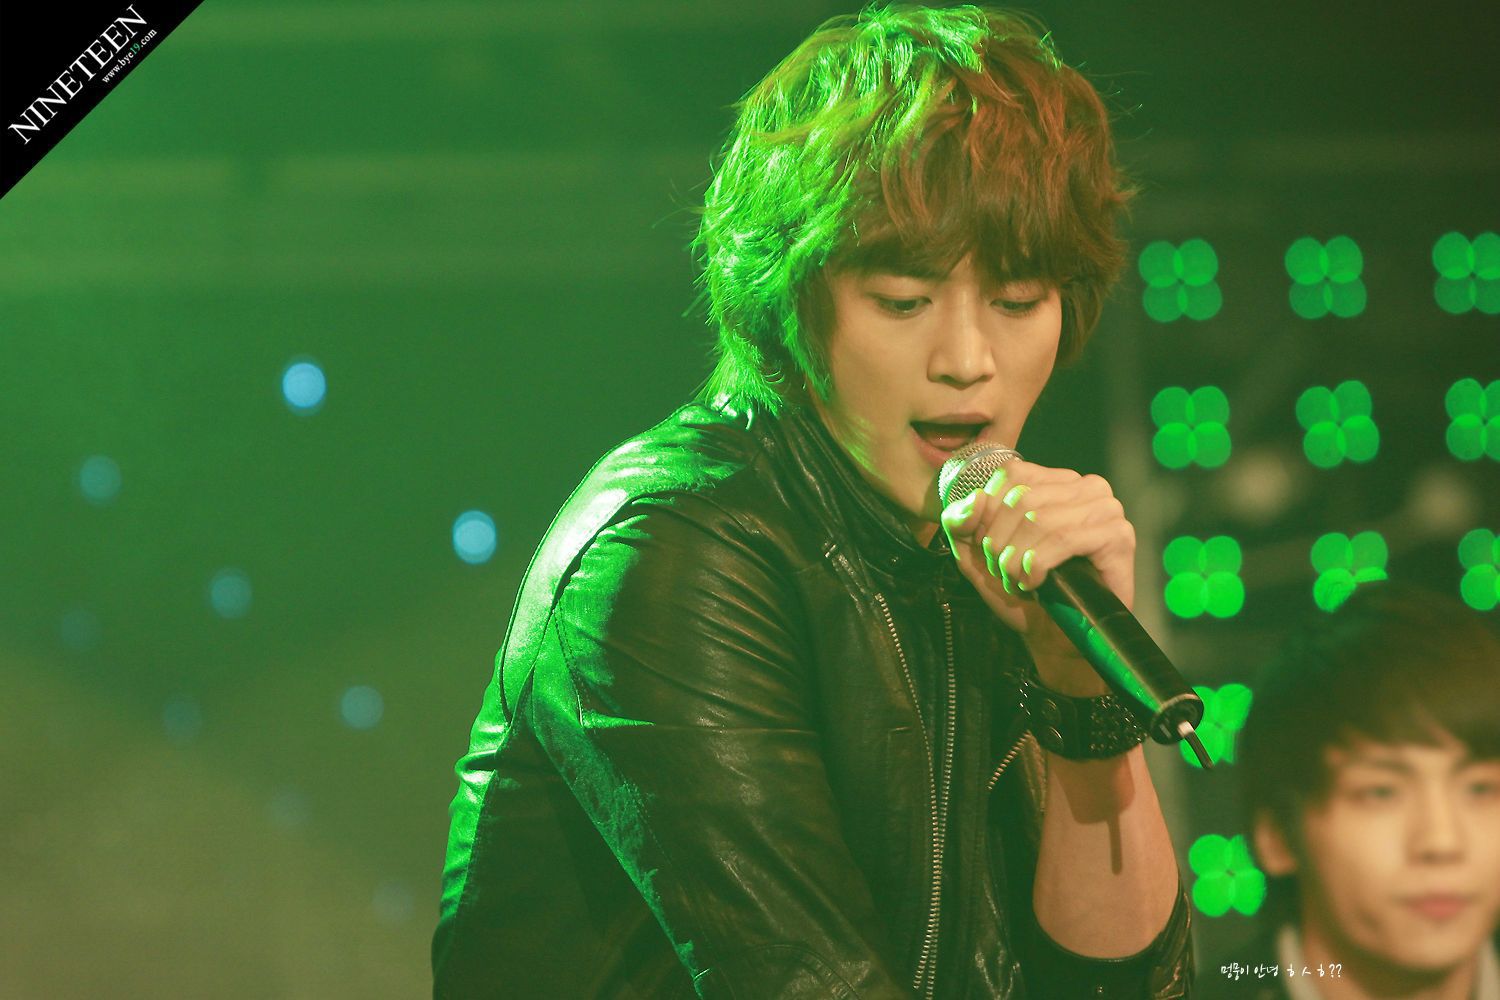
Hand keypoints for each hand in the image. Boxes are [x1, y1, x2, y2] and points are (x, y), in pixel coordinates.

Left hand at [940, 460, 1136, 692]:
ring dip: (1017, 560)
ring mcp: (1105, 509)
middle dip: (1000, 543)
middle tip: (1004, 572)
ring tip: (1019, 581)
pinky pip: (1064, 539)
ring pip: (1040, 519)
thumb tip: (975, 500)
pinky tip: (1036, 583)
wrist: (1053, 634)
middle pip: (1022, 499)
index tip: (989, 550)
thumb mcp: (974, 551)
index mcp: (1054, 479)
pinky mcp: (1118, 535)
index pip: (1010, 475)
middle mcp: (1084, 486)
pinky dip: (1038, 565)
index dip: (988, 516)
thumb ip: (960, 520)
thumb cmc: (1019, 587)